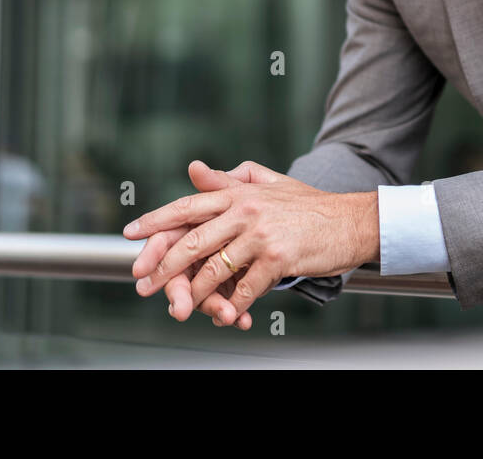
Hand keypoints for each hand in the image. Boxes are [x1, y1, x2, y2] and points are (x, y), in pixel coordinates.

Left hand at [124, 160, 376, 328]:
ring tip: (183, 307)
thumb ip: (229, 180)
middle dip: (162, 266)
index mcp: (240, 192)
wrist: (351, 221)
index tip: (131, 234)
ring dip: (196, 294)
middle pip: (192, 241)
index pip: (188, 205)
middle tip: (143, 282)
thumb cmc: (310, 206)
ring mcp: (261, 234)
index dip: (156, 220)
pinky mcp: (278, 257)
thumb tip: (192, 169)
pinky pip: (245, 287)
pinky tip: (227, 314)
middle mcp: (247, 210)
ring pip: (214, 269)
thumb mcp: (269, 185)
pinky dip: (233, 305)